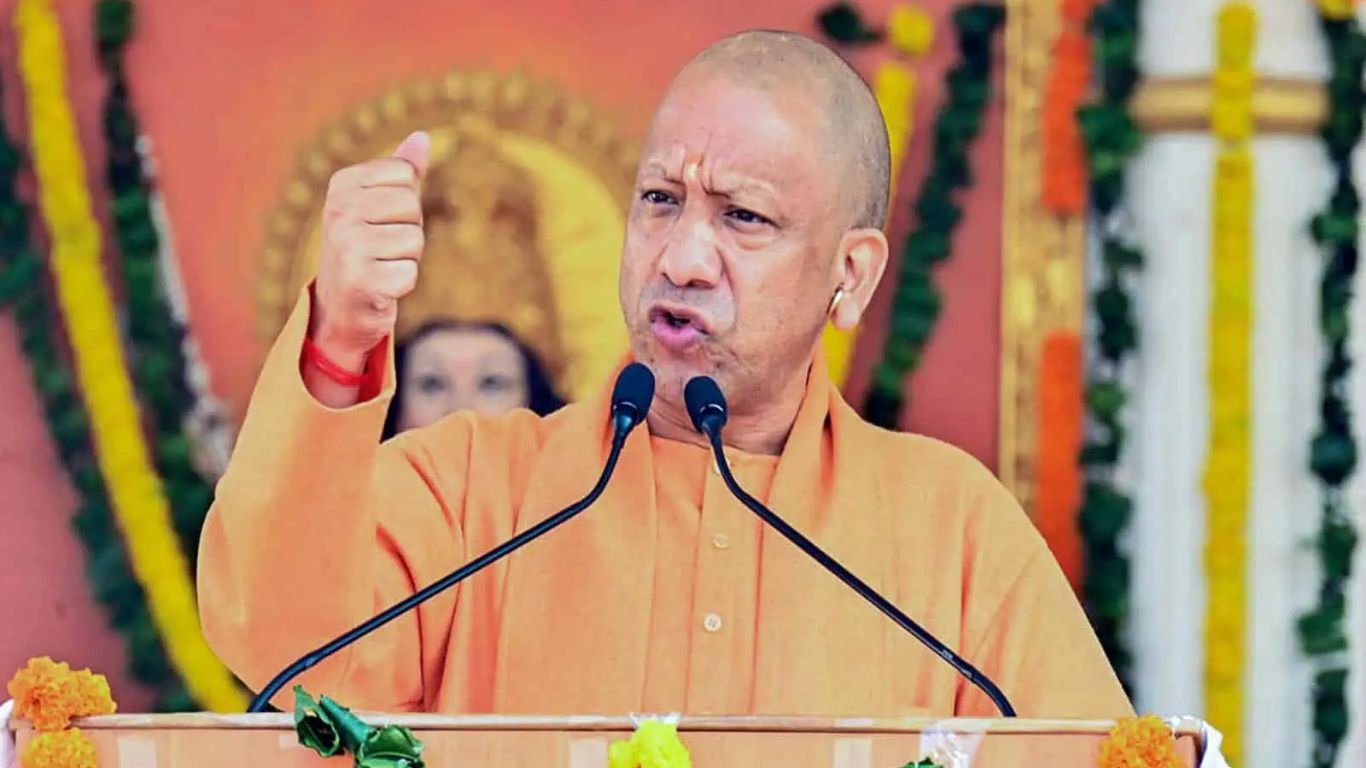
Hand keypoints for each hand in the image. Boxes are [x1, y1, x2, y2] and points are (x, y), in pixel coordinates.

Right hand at [309, 131, 429, 370]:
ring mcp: (346, 246)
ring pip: (414, 239)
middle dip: (408, 230)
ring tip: (380, 266)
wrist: (339, 306)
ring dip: (406, 258)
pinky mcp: (360, 280)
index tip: (381, 220)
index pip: (405, 175)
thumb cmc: (366, 247)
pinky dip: (402, 284)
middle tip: (382, 248)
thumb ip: (402, 172)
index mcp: (341, 184)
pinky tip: (380, 287)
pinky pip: (410, 273)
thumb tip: (422, 136)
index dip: (405, 202)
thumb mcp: (378, 204)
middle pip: (412, 206)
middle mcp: (337, 211)